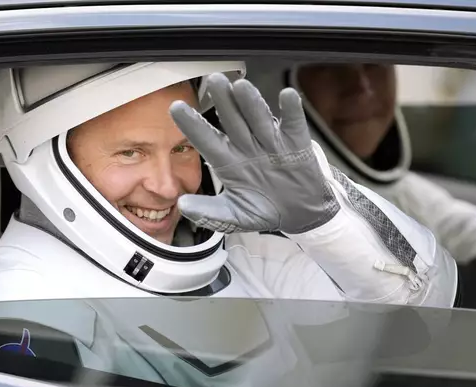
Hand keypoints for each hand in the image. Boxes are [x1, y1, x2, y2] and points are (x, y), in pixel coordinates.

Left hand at [169, 73, 338, 233]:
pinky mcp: (296, 143)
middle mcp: (247, 146)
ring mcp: (271, 142)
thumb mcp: (234, 215)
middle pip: (232, 121)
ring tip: (242, 87)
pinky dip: (291, 111)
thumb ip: (209, 211)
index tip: (176, 108)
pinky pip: (292, 124)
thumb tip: (182, 205)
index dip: (192, 124)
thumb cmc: (264, 210)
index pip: (206, 139)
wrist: (299, 214)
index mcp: (228, 161)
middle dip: (223, 102)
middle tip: (214, 82)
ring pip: (258, 118)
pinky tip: (287, 96)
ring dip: (251, 103)